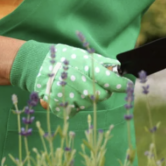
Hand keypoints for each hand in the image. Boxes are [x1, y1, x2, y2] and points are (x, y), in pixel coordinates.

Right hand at [10, 42, 131, 112]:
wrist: (38, 66)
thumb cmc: (63, 58)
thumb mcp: (83, 55)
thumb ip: (102, 63)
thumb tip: (118, 68)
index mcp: (86, 69)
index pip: (111, 81)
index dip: (121, 85)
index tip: (128, 86)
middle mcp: (79, 84)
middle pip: (102, 96)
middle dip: (103, 91)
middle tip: (95, 83)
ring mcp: (69, 97)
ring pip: (89, 104)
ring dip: (88, 97)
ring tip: (77, 86)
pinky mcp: (60, 107)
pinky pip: (75, 110)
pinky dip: (75, 105)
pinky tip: (69, 94)